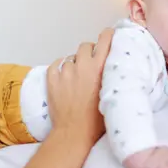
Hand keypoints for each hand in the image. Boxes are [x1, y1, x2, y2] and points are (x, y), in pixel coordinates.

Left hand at [46, 28, 113, 145]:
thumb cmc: (98, 118)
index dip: (108, 35)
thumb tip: (115, 66)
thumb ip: (112, 76)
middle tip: (92, 62)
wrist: (75, 132)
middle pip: (86, 46)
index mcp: (100, 67)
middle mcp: (82, 65)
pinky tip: (65, 76)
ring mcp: (65, 72)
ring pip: (71, 57)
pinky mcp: (52, 79)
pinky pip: (56, 64)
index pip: (105, 40)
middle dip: (90, 51)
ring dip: (75, 62)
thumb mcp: (113, 92)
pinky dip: (60, 68)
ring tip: (78, 75)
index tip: (109, 34)